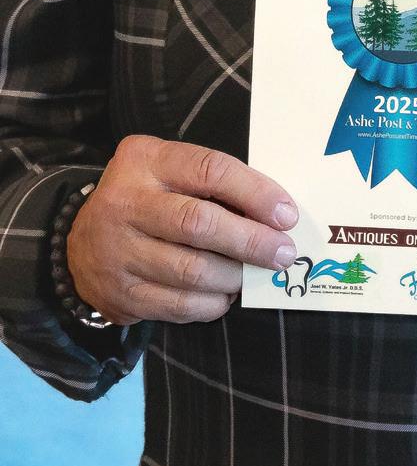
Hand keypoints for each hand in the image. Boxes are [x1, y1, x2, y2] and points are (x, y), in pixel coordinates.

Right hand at [66, 135, 298, 324]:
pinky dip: (211, 303)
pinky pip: (177, 305)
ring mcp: (118, 251)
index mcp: (146, 161)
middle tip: (283, 253)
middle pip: (199, 223)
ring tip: (253, 275)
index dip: (255, 193)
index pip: (210, 171)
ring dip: (234, 276)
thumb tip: (276, 214)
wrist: (81, 243)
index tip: (286, 215)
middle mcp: (126, 202)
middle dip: (251, 241)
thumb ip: (214, 184)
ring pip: (191, 270)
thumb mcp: (171, 171)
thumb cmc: (147, 198)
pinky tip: (225, 295)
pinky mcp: (120, 293)